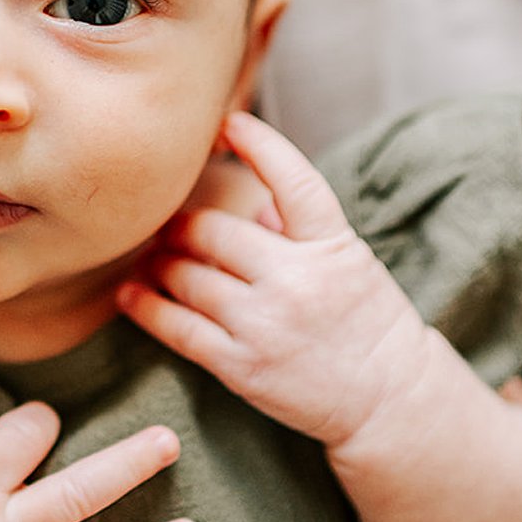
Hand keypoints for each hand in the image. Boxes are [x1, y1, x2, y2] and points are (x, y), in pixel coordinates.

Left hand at [117, 110, 429, 451]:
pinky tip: (131, 295)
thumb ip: (301, 228)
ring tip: (151, 259)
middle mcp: (296, 280)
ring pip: (188, 276)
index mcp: (332, 245)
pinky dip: (147, 307)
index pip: (292, 179)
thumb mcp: (351, 262)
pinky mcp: (242, 366)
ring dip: (161, 263)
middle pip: (214, 232)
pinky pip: (178, 327)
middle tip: (168, 225)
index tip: (230, 122)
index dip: (259, 144)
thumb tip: (256, 198)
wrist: (391, 399)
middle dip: (183, 226)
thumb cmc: (369, 323)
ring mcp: (266, 324)